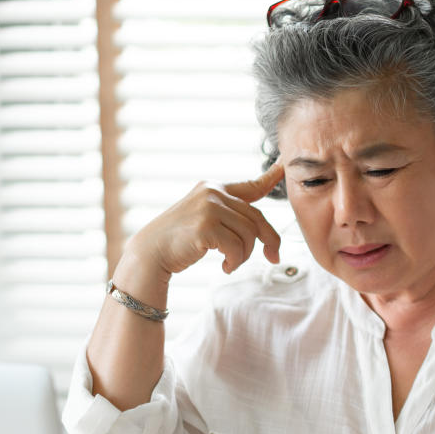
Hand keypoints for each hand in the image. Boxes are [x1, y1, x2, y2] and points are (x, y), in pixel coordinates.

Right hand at [117, 163, 285, 292]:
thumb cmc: (179, 241)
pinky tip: (224, 266)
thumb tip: (258, 228)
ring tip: (230, 263)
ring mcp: (208, 208)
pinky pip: (237, 248)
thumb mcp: (204, 219)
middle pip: (257, 218)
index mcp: (213, 188)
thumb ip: (228, 215)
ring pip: (249, 235)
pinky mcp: (205, 226)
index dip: (271, 178)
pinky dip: (235, 262)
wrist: (150, 253)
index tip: (284, 166)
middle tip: (273, 257)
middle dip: (268, 241)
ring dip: (244, 256)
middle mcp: (212, 193)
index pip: (250, 185)